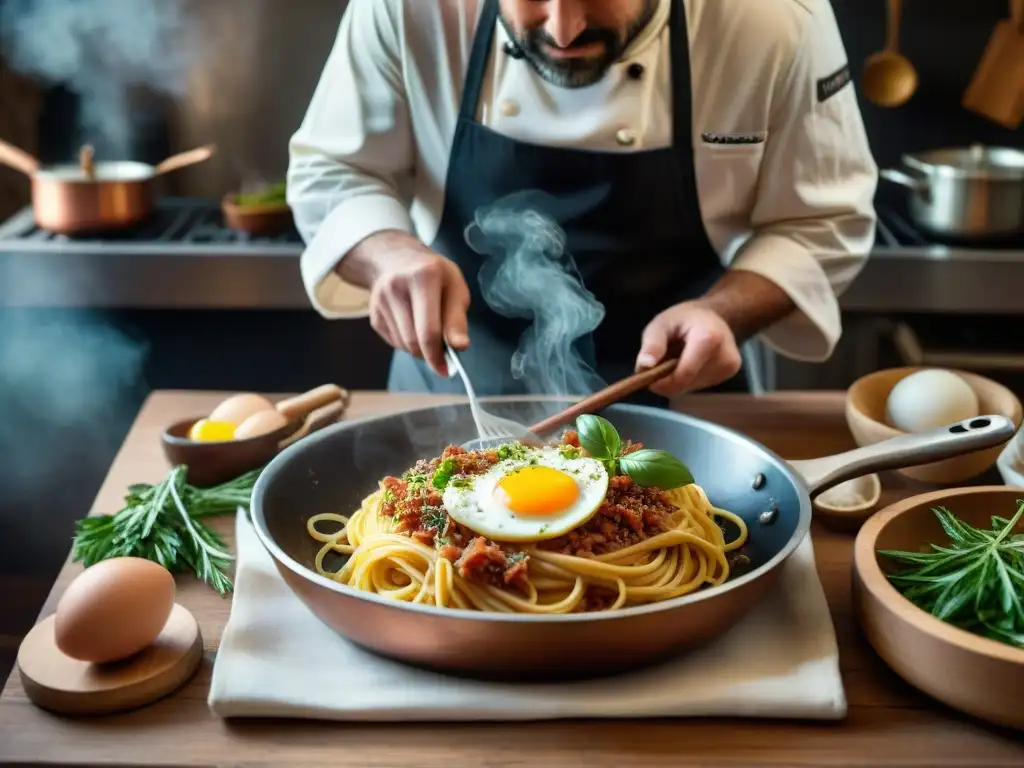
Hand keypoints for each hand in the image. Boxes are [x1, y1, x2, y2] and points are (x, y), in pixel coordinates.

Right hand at [339, 230, 470, 376]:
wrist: (396, 258)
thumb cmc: (434, 274)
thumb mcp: (455, 287)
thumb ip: (457, 318)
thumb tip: (459, 347)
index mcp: (423, 277)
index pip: (428, 330)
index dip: (437, 355)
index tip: (446, 369)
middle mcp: (396, 288)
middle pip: (413, 341)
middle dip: (430, 354)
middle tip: (443, 354)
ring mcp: (380, 302)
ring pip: (403, 345)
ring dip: (420, 349)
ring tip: (430, 333)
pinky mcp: (374, 315)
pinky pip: (394, 342)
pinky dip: (408, 343)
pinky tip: (414, 326)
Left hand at [635, 302, 742, 396]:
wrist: (713, 314)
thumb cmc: (683, 318)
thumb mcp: (661, 323)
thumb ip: (652, 344)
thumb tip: (643, 367)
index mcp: (709, 338)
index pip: (684, 374)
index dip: (662, 382)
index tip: (647, 378)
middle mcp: (724, 356)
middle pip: (687, 383)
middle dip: (667, 379)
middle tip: (661, 362)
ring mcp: (730, 366)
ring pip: (692, 387)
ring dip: (677, 379)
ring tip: (677, 358)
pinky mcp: (731, 373)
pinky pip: (700, 385)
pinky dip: (688, 378)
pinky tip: (689, 362)